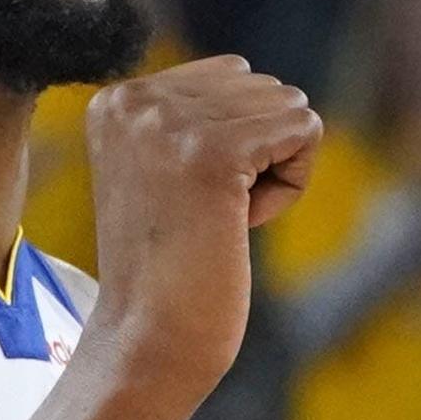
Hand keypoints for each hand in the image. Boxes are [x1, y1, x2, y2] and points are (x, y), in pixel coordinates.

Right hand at [83, 56, 320, 407]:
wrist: (146, 343)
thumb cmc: (168, 272)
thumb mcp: (164, 172)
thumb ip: (197, 117)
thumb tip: (271, 88)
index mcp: (116, 98)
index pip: (231, 76)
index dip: (233, 145)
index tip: (188, 202)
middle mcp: (135, 98)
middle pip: (263, 87)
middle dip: (258, 155)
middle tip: (206, 219)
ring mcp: (171, 123)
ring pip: (288, 107)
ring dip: (274, 173)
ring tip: (218, 223)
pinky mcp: (216, 154)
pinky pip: (305, 130)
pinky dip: (289, 187)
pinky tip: (240, 226)